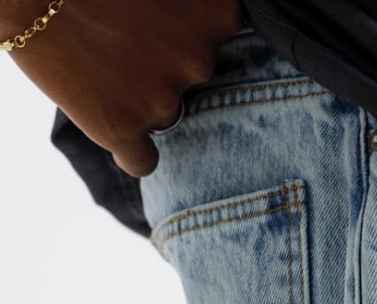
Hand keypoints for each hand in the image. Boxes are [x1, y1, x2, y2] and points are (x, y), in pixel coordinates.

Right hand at [6, 0, 242, 176]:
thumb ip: (191, 5)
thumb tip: (222, 22)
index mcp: (216, 15)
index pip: (225, 35)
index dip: (190, 31)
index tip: (164, 21)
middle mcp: (199, 62)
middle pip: (193, 80)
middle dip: (163, 65)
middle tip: (121, 36)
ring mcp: (164, 99)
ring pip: (165, 114)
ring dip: (140, 97)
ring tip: (98, 60)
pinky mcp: (124, 129)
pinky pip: (142, 161)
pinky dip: (130, 151)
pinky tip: (111, 126)